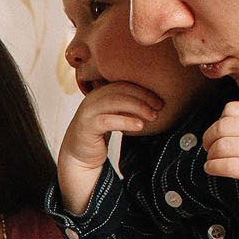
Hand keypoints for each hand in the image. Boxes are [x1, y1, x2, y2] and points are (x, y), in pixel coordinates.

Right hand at [57, 81, 165, 213]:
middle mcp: (93, 97)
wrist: (79, 154)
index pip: (125, 84)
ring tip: (152, 117)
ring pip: (115, 102)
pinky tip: (139, 126)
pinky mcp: (87, 126)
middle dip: (143, 97)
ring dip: (138, 107)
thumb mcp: (116, 116)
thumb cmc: (100, 134)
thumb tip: (156, 102)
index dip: (144, 90)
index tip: (160, 101)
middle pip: (121, 90)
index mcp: (101, 92)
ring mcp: (88, 111)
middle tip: (159, 107)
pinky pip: (108, 120)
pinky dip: (126, 121)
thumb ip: (128, 107)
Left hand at [202, 103, 238, 225]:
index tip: (217, 134)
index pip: (232, 109)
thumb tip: (211, 129)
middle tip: (209, 147)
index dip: (218, 121)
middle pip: (224, 127)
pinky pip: (227, 166)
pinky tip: (211, 168)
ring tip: (212, 160)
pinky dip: (213, 167)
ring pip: (223, 147)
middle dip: (209, 138)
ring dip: (211, 155)